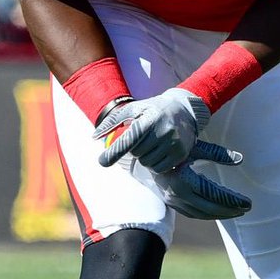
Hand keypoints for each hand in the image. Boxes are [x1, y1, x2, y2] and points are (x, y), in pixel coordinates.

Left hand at [95, 87, 210, 172]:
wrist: (185, 111)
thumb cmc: (152, 110)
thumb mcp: (133, 109)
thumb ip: (112, 121)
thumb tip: (94, 136)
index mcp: (149, 119)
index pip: (129, 139)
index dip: (114, 152)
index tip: (102, 162)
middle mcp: (163, 131)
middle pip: (136, 154)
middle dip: (134, 149)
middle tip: (142, 138)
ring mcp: (173, 144)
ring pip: (146, 163)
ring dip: (144, 157)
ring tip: (151, 144)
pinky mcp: (180, 154)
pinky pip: (159, 169)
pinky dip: (154, 164)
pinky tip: (158, 151)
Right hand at [132, 140, 251, 219]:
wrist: (147, 152)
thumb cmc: (173, 146)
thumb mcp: (195, 147)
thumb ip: (218, 154)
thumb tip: (240, 159)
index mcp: (183, 178)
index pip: (213, 194)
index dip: (232, 200)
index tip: (248, 202)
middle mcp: (176, 192)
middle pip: (208, 208)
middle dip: (229, 210)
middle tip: (247, 208)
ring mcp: (172, 199)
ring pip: (200, 213)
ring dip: (219, 214)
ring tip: (237, 211)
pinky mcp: (170, 202)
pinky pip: (192, 213)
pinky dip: (207, 213)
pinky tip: (219, 210)